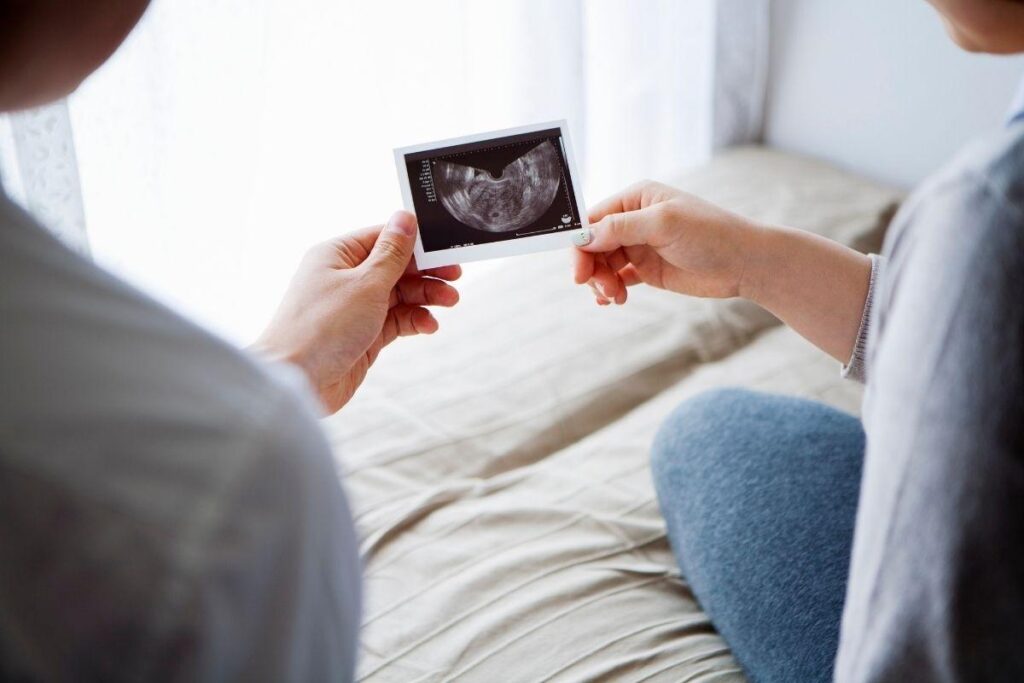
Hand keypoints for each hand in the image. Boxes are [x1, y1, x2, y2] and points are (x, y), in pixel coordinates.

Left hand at [254, 211, 460, 413]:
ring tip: (450, 302)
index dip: (416, 243)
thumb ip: (392, 253)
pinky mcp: (363, 334)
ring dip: (425, 297)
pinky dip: (414, 320)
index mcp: (337, 255)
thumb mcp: (365, 284)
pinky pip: (396, 320)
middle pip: (395, 266)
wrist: (297, 381)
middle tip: (455, 277)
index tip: (445, 249)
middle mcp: (345, 278)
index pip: (384, 237)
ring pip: (399, 294)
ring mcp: (354, 307)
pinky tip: (429, 325)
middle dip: (426, 273)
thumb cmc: (321, 328)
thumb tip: (405, 219)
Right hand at [573, 180, 759, 304]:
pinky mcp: (647, 269)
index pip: (593, 220)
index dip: (580, 245)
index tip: (579, 272)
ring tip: (615, 297)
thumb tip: (584, 236)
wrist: (745, 263)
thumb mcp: (663, 223)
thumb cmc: (710, 234)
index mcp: (635, 199)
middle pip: (594, 245)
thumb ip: (621, 227)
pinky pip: (617, 278)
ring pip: (603, 264)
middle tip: (602, 289)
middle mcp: (634, 220)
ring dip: (602, 282)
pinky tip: (613, 300)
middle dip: (592, 268)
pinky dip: (610, 290)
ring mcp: (640, 245)